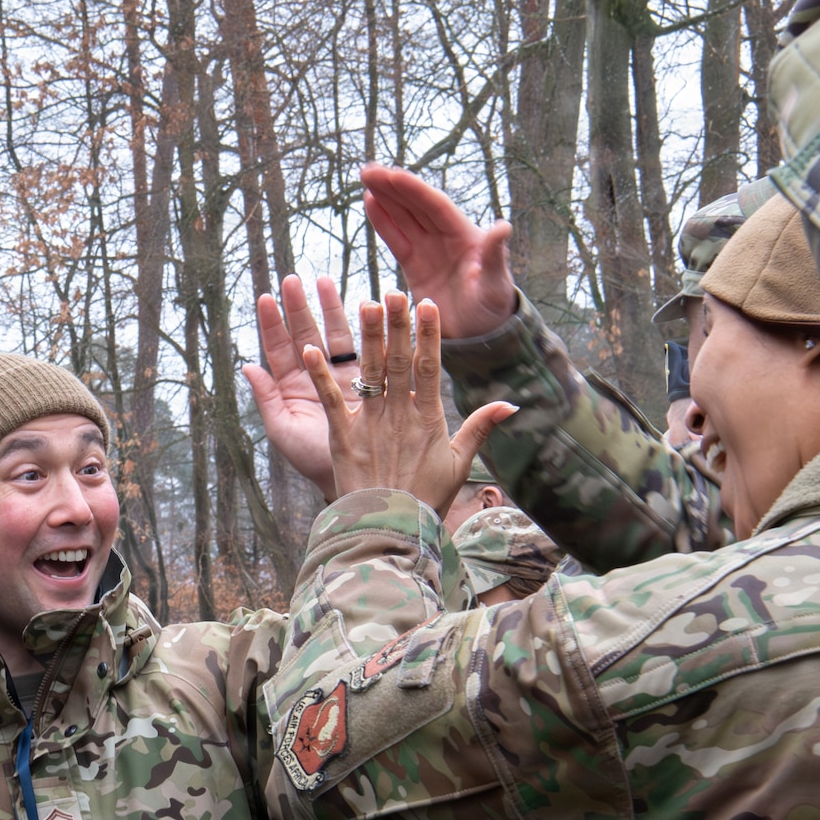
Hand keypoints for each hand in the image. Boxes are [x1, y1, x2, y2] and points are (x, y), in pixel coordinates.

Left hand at [243, 274, 352, 501]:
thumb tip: (247, 365)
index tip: (265, 297)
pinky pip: (363, 350)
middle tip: (292, 279)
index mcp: (290, 388)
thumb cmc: (311, 460)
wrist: (349, 477)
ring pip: (333, 335)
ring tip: (324, 281)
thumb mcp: (283, 430)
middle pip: (305, 333)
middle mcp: (315, 376)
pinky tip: (360, 304)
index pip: (278, 348)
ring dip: (329, 308)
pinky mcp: (367, 380)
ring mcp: (341, 376)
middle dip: (298, 306)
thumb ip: (265, 398)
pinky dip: (361, 328)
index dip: (271, 323)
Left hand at [301, 291, 515, 513]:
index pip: (429, 367)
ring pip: (370, 373)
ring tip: (364, 304)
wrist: (393, 528)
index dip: (428, 334)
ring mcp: (370, 424)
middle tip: (394, 292)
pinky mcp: (343, 437)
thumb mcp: (460, 462)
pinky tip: (308, 349)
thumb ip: (481, 428)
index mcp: (428, 418)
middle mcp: (399, 415)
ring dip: (367, 337)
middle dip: (397, 325)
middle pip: (399, 362)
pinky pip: (330, 400)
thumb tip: (510, 403)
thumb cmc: (427, 497)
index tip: (427, 304)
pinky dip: (319, 375)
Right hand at [361, 165, 516, 338]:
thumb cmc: (493, 307)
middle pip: (415, 205)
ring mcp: (429, 249)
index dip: (413, 190)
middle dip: (393, 186)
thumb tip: (503, 226)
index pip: (434, 206)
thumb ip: (494, 255)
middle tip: (368, 170)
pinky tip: (370, 203)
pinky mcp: (415, 265)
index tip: (391, 175)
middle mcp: (445, 236)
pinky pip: (396, 239)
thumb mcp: (495, 283)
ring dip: (385, 197)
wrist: (481, 334)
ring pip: (403, 216)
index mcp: (464, 235)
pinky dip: (383, 222)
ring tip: (366, 178)